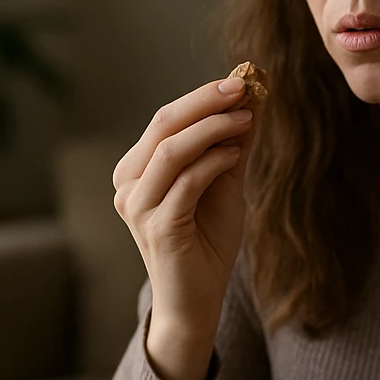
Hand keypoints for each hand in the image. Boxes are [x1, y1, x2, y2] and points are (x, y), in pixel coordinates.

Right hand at [112, 76, 256, 379]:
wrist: (197, 299)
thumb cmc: (207, 241)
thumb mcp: (224, 183)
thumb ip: (232, 144)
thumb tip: (251, 97)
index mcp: (137, 169)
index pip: (165, 120)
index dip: (201, 97)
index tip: (240, 80)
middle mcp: (127, 185)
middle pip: (163, 126)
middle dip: (204, 102)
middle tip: (241, 86)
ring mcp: (137, 207)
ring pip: (171, 150)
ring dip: (212, 128)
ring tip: (246, 119)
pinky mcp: (156, 227)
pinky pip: (185, 182)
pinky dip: (213, 161)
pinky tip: (236, 154)